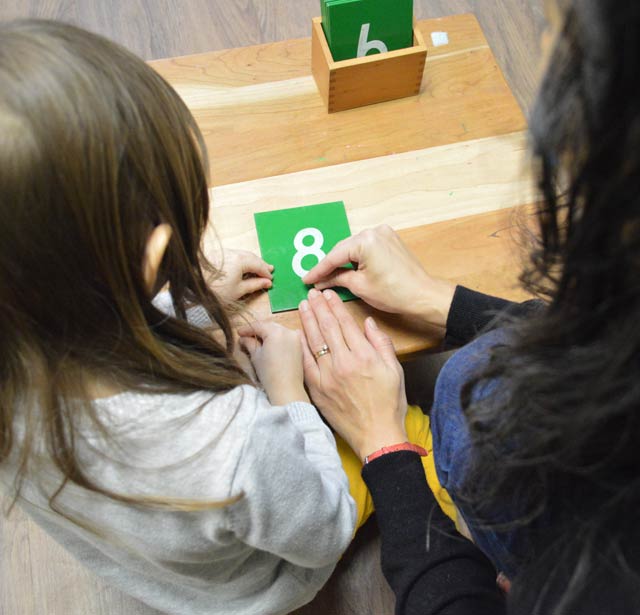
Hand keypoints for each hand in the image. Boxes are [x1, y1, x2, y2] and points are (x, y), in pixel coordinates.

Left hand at [206, 249, 272, 302]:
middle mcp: (233, 253)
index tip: (270, 279)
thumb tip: (267, 282)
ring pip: (243, 255)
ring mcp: (224, 252)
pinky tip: (243, 266)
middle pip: (252, 257)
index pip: (258, 265)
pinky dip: (242, 260)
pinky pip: (234, 255)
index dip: (266, 273)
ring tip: (257, 268)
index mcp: (241, 260)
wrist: (193, 285)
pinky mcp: (216, 255)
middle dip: (260, 264)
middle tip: (269, 270)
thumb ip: (255, 285)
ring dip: (252, 261)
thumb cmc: (215, 290)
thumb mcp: (238, 291)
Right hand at [237, 321, 309, 405]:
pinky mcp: (300, 346)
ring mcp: (296, 338)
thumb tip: (243, 338)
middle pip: (269, 326)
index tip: (238, 332)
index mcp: (276, 332)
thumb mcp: (256, 356)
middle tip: (246, 336)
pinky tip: (269, 345)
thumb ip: (249, 343)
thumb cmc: (269, 373)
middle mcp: (288, 331)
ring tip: (257, 340)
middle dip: (258, 330)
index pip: (258, 326)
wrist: (286, 389)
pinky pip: (286, 337)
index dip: (247, 329)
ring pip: (278, 330)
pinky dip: (277, 338)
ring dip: (268, 333)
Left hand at [299, 288, 407, 461]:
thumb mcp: (394, 370)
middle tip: (312, 293)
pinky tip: (297, 333)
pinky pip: (306, 362)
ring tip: (303, 306)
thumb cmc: (390, 403)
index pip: (345, 324)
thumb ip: (381, 343)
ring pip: (313, 342)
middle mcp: (343, 363)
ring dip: (307, 321)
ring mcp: (327, 376)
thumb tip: (368, 322)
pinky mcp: (317, 389)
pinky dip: (301, 346)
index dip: (335, 306)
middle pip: (327, 328)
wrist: (376, 435)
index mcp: (364, 356)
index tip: (328, 295)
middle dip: (318, 308)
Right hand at [302, 225, 455, 328]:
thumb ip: (337, 279)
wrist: (423, 294)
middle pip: (343, 249)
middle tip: (315, 279)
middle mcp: (374, 231)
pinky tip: (347, 268)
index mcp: (365, 241)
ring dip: (342, 260)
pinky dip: (356, 257)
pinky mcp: (390, 239)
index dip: (318, 269)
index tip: (306, 279)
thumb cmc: (394, 293)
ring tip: (328, 276)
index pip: (334, 256)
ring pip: (354, 247)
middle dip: (330, 264)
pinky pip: (366, 247)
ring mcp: (384, 233)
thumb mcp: (360, 286)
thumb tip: (320, 282)